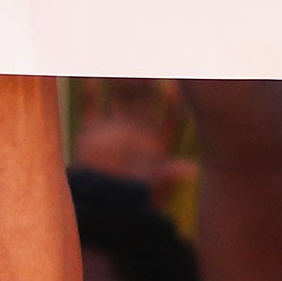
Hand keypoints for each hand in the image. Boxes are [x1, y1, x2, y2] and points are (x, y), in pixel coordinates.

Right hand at [72, 80, 197, 199]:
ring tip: (121, 69)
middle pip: (146, 99)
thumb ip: (168, 175)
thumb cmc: (132, 203)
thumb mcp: (151, 188)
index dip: (173, 103)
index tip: (173, 89)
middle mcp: (139, 131)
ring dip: (121, 81)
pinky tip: (93, 79)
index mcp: (159, 142)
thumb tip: (190, 169)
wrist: (100, 211)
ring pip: (121, 97)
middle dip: (146, 83)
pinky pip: (92, 106)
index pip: (171, 116)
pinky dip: (91, 92)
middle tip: (145, 70)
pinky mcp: (92, 132)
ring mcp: (116, 129)